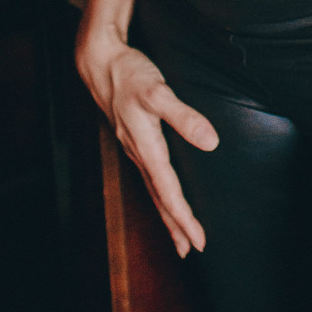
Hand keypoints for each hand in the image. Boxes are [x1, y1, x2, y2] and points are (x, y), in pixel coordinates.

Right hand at [76, 28, 217, 256]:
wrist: (100, 61)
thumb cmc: (129, 74)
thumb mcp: (158, 92)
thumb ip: (184, 116)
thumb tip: (211, 141)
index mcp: (146, 146)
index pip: (168, 191)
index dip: (184, 217)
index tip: (198, 241)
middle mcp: (138, 152)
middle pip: (159, 197)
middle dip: (174, 225)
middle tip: (189, 250)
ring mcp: (134, 146)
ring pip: (152, 188)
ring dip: (166, 213)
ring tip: (178, 236)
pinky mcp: (134, 138)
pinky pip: (149, 174)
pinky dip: (158, 192)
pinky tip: (162, 194)